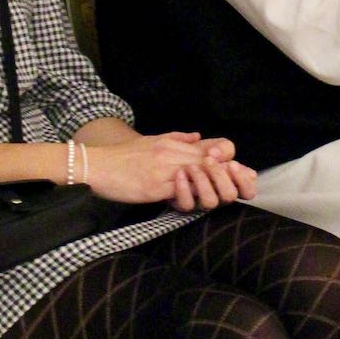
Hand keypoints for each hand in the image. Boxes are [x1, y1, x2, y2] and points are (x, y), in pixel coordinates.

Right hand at [84, 131, 256, 208]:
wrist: (96, 166)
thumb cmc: (121, 157)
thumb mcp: (150, 141)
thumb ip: (175, 138)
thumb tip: (197, 135)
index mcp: (170, 144)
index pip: (205, 148)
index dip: (224, 159)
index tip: (239, 168)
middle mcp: (170, 154)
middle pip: (207, 162)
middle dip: (226, 172)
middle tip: (243, 181)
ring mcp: (163, 171)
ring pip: (198, 176)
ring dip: (213, 185)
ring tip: (225, 193)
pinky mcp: (154, 187)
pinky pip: (180, 193)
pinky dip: (192, 197)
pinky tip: (199, 202)